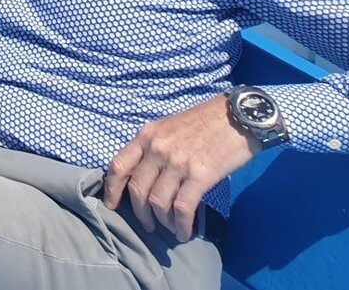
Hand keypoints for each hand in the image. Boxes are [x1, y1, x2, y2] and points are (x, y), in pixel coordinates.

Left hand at [102, 95, 257, 240]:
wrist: (237, 116)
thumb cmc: (204, 122)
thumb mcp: (168, 127)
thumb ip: (153, 147)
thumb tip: (145, 175)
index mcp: (146, 135)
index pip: (119, 165)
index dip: (112, 189)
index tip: (111, 205)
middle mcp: (157, 148)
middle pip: (137, 189)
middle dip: (140, 213)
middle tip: (147, 225)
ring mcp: (177, 162)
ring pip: (158, 202)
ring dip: (162, 221)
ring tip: (170, 229)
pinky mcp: (200, 175)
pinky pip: (183, 207)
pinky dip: (181, 224)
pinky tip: (184, 232)